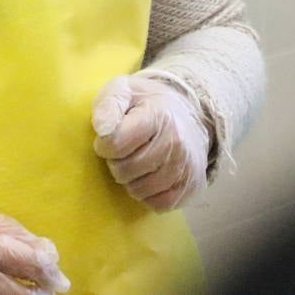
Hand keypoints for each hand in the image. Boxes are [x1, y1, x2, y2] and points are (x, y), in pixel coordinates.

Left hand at [91, 73, 210, 211]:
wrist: (188, 114)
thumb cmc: (147, 104)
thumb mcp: (124, 90)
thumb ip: (108, 105)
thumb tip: (102, 129)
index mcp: (157, 116)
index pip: (115, 144)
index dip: (104, 145)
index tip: (110, 139)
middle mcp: (176, 142)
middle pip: (124, 170)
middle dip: (116, 162)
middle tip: (125, 151)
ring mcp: (186, 167)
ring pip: (138, 190)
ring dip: (130, 180)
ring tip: (137, 162)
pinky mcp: (192, 186)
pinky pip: (157, 204)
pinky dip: (147, 195)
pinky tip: (149, 177)